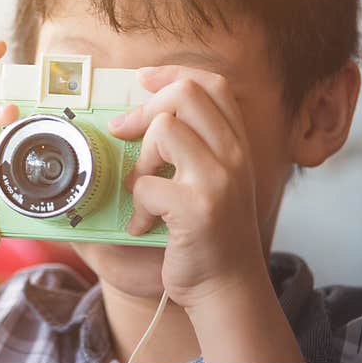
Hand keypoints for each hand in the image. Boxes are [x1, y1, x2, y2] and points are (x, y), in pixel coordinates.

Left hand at [108, 66, 267, 310]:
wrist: (228, 289)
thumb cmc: (209, 234)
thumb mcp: (211, 181)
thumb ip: (189, 147)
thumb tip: (128, 118)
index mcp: (236, 144)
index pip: (212, 84)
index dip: (173, 73)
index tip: (142, 80)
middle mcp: (234, 156)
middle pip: (187, 94)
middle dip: (144, 110)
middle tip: (124, 134)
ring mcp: (219, 181)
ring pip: (165, 130)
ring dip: (140, 161)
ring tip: (143, 191)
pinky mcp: (199, 209)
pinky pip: (147, 184)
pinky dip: (137, 207)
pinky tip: (145, 226)